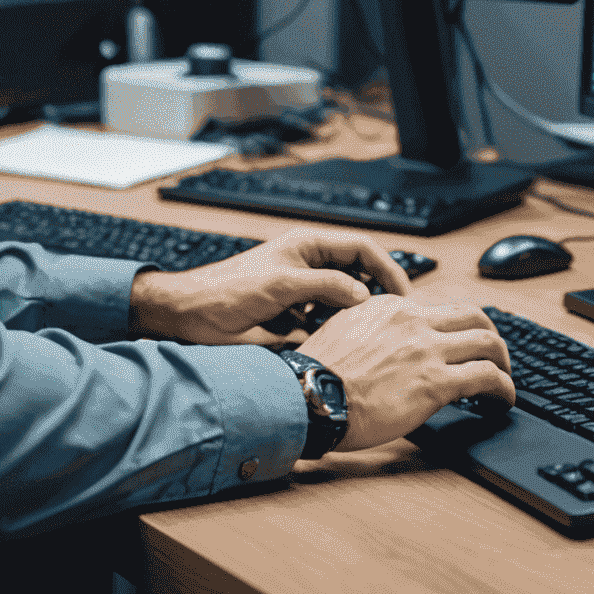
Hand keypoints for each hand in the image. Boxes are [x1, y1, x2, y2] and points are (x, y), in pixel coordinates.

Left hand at [128, 226, 412, 345]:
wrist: (190, 316)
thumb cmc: (226, 291)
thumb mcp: (281, 285)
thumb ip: (325, 285)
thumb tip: (363, 295)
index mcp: (308, 246)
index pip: (362, 249)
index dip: (387, 268)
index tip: (403, 295)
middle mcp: (308, 265)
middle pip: (357, 275)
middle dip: (374, 296)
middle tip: (391, 321)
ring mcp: (300, 291)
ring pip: (342, 302)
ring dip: (352, 318)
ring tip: (363, 337)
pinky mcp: (291, 316)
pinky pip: (323, 322)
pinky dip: (331, 333)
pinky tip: (332, 346)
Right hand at [296, 296, 513, 452]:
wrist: (310, 395)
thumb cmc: (318, 373)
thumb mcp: (345, 332)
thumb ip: (372, 330)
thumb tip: (386, 344)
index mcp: (391, 307)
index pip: (440, 309)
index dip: (456, 330)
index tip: (459, 347)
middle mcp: (414, 321)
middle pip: (474, 315)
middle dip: (491, 336)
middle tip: (495, 357)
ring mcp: (427, 349)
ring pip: (489, 342)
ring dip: (504, 362)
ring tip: (505, 382)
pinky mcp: (436, 382)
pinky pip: (487, 378)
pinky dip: (504, 389)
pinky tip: (503, 402)